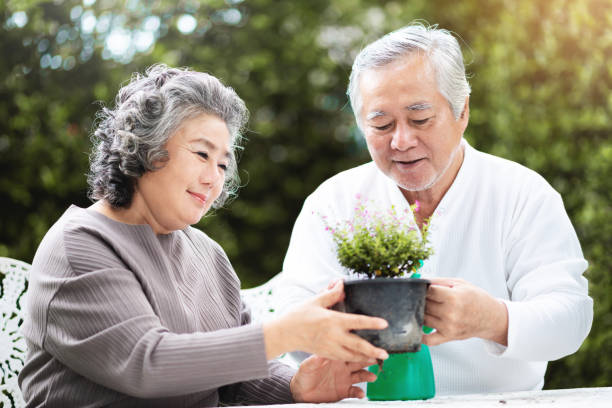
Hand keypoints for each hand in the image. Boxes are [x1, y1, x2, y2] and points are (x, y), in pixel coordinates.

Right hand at [263, 279, 388, 362]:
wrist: (285, 333)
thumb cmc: (299, 315)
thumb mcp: (315, 301)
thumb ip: (331, 294)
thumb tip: (341, 283)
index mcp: (332, 320)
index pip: (357, 321)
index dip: (372, 323)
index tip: (384, 324)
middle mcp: (333, 336)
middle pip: (358, 345)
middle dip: (373, 350)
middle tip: (386, 354)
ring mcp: (330, 347)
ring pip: (352, 355)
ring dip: (366, 358)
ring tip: (377, 359)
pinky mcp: (325, 354)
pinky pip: (343, 358)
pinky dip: (353, 359)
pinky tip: (361, 359)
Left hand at [290, 355, 376, 402]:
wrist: (301, 390)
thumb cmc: (305, 374)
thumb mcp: (308, 365)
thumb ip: (316, 360)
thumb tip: (323, 354)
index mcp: (336, 357)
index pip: (349, 350)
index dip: (358, 348)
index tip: (367, 346)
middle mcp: (343, 367)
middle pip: (359, 361)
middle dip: (369, 359)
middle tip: (377, 359)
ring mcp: (345, 379)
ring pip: (361, 375)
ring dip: (368, 375)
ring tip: (372, 377)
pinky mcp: (344, 391)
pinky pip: (354, 391)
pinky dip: (359, 392)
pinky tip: (361, 393)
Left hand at [423, 277, 507, 345]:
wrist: (491, 317)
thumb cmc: (477, 299)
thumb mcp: (460, 283)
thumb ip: (439, 281)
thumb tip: (421, 281)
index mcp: (453, 297)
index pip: (427, 291)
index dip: (423, 288)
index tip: (422, 287)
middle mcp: (450, 313)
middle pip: (424, 304)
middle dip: (422, 299)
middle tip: (425, 297)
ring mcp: (449, 327)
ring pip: (423, 318)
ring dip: (421, 313)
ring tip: (428, 307)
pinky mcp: (448, 337)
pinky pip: (428, 340)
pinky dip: (421, 335)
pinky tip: (419, 327)